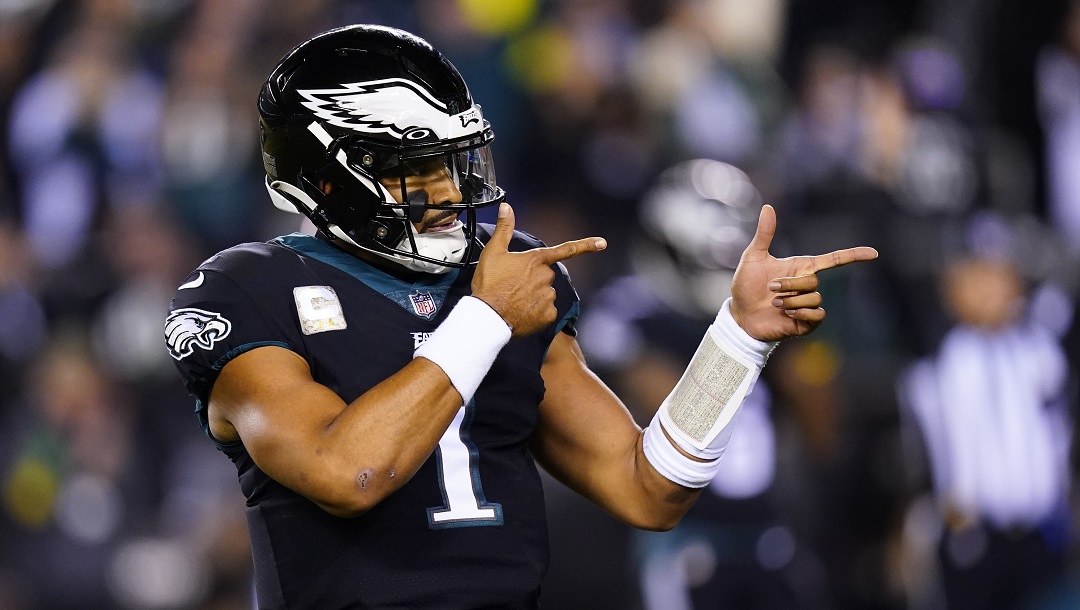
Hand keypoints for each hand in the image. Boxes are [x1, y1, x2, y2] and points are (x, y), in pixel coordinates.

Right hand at [472, 203, 605, 336]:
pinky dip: (536, 312)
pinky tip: (521, 311)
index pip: (566, 249)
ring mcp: (549, 296)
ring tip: (514, 299)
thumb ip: (504, 229)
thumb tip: (507, 207)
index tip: (602, 243)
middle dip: (534, 279)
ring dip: (534, 296)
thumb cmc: (490, 284)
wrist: (488, 316)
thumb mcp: (493, 252)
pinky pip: (546, 311)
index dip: (586, 245)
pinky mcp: (548, 315)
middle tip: (513, 284)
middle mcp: (547, 277)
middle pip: (546, 275)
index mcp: (537, 260)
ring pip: (546, 293)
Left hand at [729, 205, 877, 341]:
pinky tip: (786, 315)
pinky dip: (801, 314)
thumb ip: (765, 234)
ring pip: (814, 298)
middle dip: (791, 284)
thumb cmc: (746, 285)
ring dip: (790, 300)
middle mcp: (807, 285)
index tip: (874, 253)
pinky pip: (818, 315)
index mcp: (801, 268)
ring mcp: (807, 304)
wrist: (740, 314)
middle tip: (771, 288)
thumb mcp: (753, 257)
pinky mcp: (805, 323)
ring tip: (774, 304)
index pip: (834, 260)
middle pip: (814, 281)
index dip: (854, 255)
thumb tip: (768, 207)